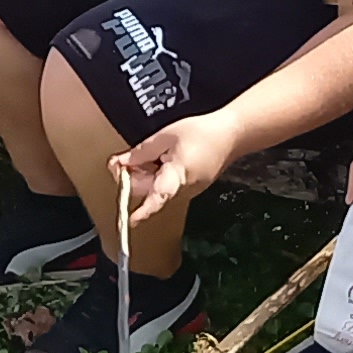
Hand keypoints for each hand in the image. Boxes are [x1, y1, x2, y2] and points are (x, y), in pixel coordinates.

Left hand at [114, 109, 239, 226]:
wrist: (231, 135)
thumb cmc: (202, 132)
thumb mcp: (166, 136)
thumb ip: (142, 152)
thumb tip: (121, 165)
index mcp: (178, 174)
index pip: (157, 196)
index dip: (143, 210)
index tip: (130, 220)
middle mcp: (184, 189)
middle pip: (149, 191)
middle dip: (134, 176)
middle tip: (126, 159)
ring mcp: (188, 191)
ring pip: (156, 188)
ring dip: (147, 174)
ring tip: (156, 152)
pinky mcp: (190, 188)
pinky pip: (167, 186)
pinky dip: (159, 174)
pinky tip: (166, 157)